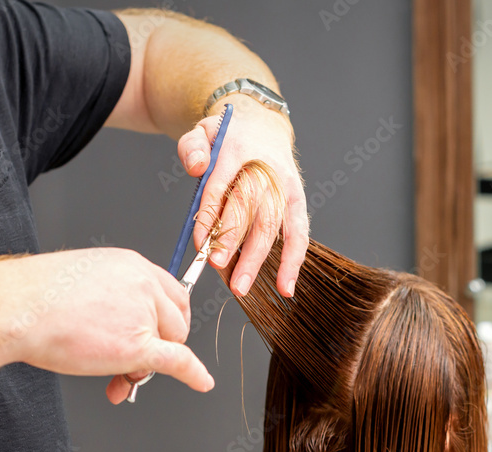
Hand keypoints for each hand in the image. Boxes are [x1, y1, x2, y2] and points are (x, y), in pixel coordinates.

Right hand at [7, 248, 213, 403]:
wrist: (18, 309)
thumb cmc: (36, 297)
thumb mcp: (83, 282)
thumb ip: (111, 298)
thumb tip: (118, 325)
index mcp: (131, 265)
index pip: (171, 294)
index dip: (168, 320)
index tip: (164, 333)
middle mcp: (144, 286)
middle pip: (174, 322)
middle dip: (160, 344)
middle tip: (134, 360)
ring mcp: (143, 315)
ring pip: (168, 346)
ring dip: (147, 365)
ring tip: (114, 373)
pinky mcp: (137, 345)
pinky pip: (176, 361)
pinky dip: (192, 374)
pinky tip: (201, 381)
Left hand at [176, 95, 308, 297]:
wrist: (263, 125)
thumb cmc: (228, 138)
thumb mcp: (203, 131)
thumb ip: (192, 147)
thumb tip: (195, 168)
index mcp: (239, 149)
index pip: (221, 186)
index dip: (210, 216)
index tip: (199, 243)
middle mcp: (266, 169)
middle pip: (249, 207)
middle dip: (232, 240)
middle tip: (217, 265)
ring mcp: (285, 186)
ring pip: (271, 226)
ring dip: (256, 258)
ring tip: (240, 286)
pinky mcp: (297, 201)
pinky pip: (298, 234)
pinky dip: (292, 262)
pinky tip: (284, 286)